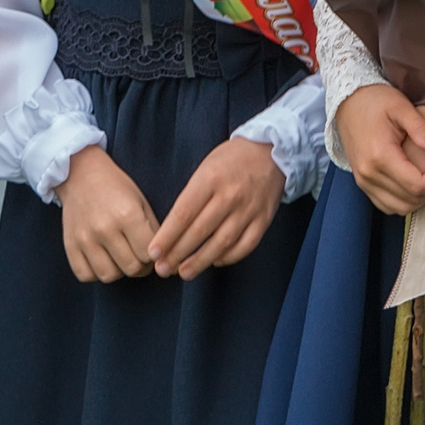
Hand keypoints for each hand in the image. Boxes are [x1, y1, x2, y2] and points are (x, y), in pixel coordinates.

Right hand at [53, 146, 159, 282]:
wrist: (80, 174)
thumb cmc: (116, 187)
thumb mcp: (141, 202)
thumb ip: (154, 231)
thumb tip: (168, 260)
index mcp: (127, 215)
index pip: (149, 254)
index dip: (156, 256)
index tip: (153, 251)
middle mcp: (105, 228)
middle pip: (132, 268)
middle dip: (141, 266)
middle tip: (139, 256)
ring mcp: (85, 238)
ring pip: (109, 276)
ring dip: (119, 270)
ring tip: (121, 257)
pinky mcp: (69, 245)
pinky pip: (85, 275)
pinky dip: (95, 273)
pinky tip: (101, 259)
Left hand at [150, 136, 282, 277]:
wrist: (271, 151)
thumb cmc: (230, 160)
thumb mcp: (204, 167)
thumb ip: (191, 196)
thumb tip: (171, 229)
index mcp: (210, 179)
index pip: (183, 214)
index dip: (167, 236)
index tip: (153, 252)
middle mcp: (230, 196)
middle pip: (199, 232)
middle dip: (178, 254)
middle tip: (162, 269)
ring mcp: (249, 210)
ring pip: (221, 243)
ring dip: (200, 261)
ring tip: (184, 273)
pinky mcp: (264, 220)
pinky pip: (245, 246)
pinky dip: (228, 257)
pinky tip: (214, 261)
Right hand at [333, 83, 424, 214]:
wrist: (348, 102)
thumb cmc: (375, 100)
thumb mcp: (400, 106)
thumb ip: (420, 127)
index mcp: (380, 156)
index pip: (416, 185)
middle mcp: (369, 173)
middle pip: (409, 199)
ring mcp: (363, 180)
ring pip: (398, 207)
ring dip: (420, 199)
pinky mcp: (362, 182)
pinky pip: (386, 205)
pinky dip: (404, 201)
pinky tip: (415, 186)